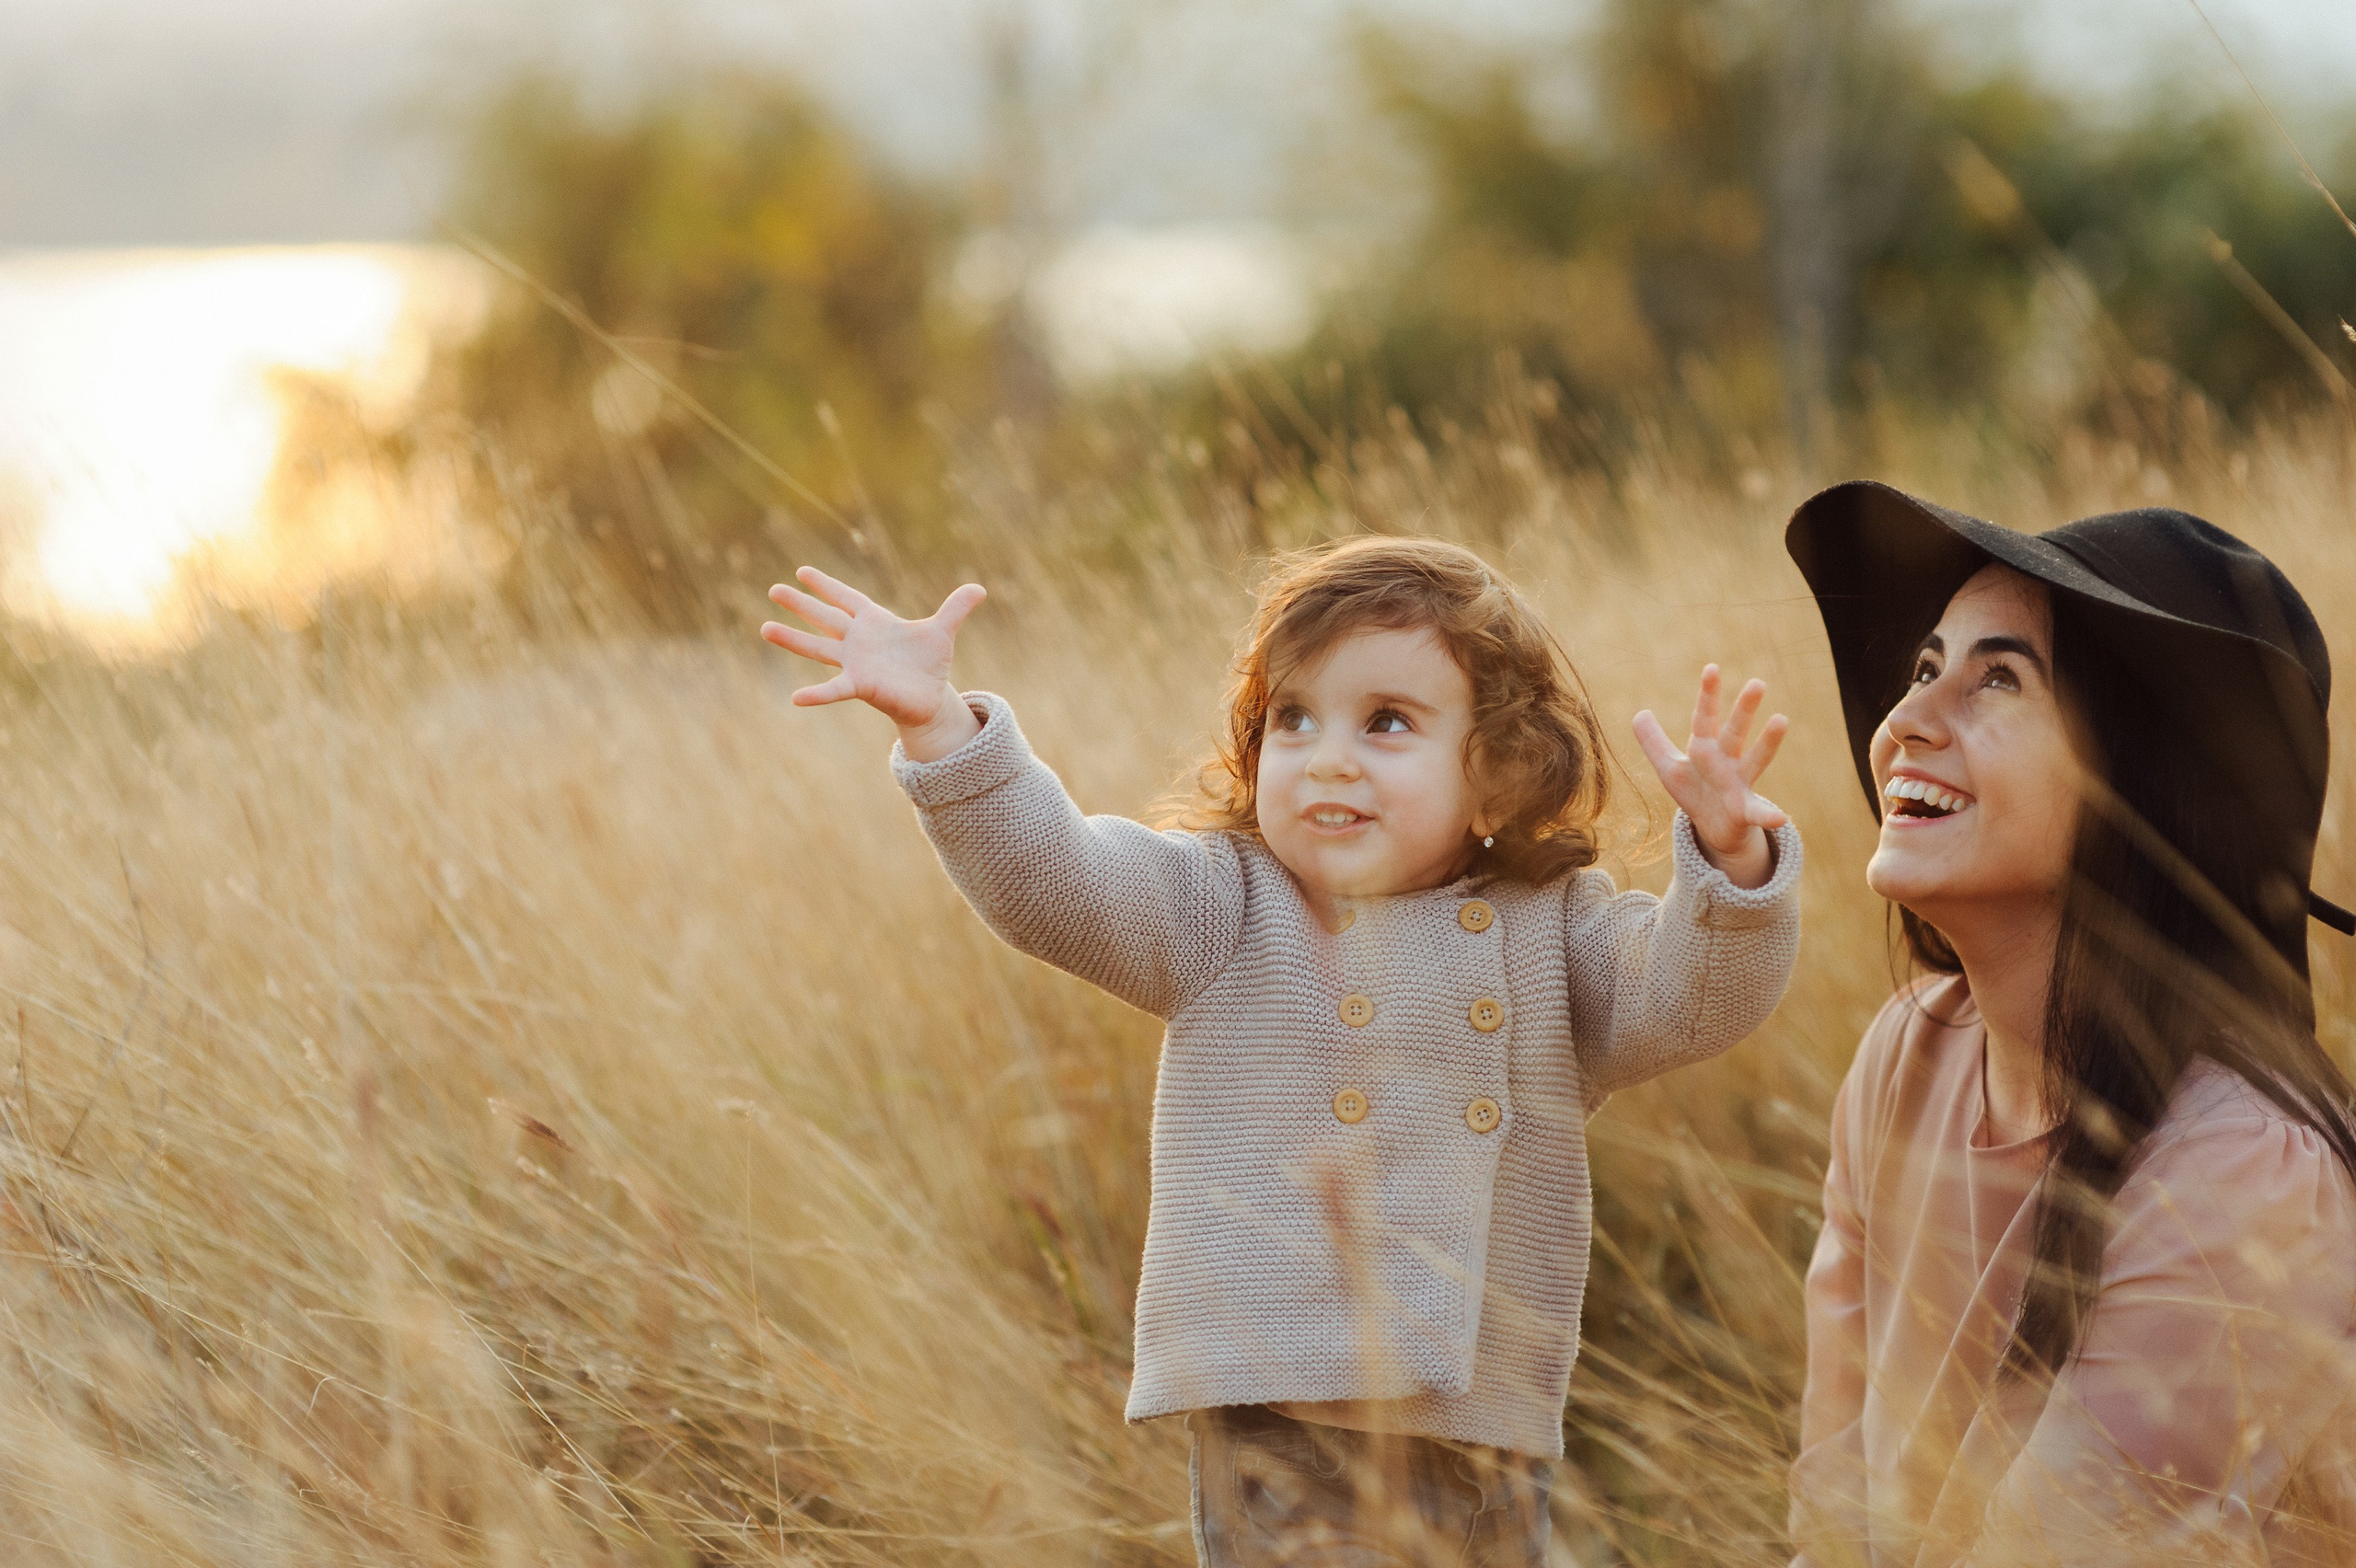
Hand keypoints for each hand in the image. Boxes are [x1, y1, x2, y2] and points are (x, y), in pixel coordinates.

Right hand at [762, 568, 986, 759]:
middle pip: (824, 618)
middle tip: (772, 590)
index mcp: (874, 622)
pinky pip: (834, 689)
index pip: (847, 598)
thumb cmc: (929, 664)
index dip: (827, 585)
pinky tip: (795, 698)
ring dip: (792, 639)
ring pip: (818, 648)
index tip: (802, 571)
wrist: (930, 699)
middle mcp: (858, 641)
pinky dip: (817, 694)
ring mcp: (855, 663)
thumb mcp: (943, 632)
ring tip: (764, 628)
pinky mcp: (860, 686)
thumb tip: (980, 588)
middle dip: (801, 604)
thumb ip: (956, 609)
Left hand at [1632, 665, 1788, 889]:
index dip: (1707, 695)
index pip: (1704, 718)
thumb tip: (1640, 713)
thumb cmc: (1696, 792)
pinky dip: (1769, 815)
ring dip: (1767, 742)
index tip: (1711, 668)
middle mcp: (1727, 761)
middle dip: (1743, 709)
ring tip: (1781, 719)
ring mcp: (1739, 784)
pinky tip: (1781, 817)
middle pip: (1735, 731)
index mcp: (1706, 748)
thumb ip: (1654, 742)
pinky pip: (1759, 813)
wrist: (1715, 829)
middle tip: (1757, 683)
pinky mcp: (1745, 811)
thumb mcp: (1669, 768)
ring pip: (1755, 760)